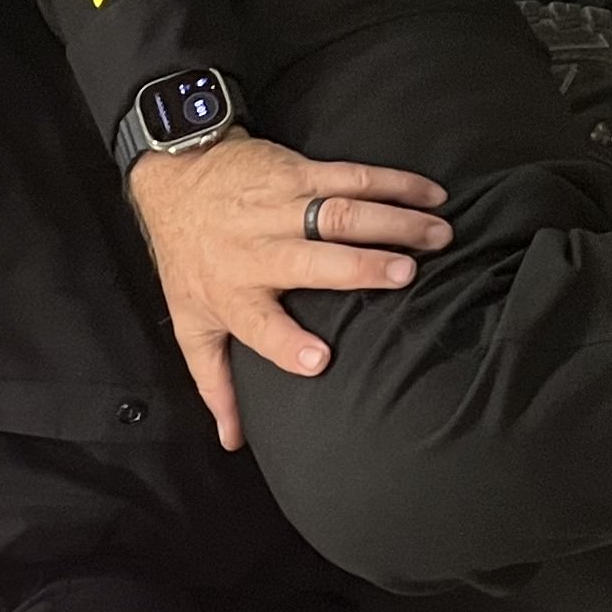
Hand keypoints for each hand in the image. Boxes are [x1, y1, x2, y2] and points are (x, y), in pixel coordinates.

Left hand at [126, 136, 452, 452]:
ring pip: (340, 212)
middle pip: (312, 259)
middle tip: (406, 274)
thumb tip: (232, 439)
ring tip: (437, 235)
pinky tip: (431, 195)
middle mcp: (256, 250)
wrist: (175, 181)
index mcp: (232, 293)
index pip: (258, 325)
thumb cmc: (189, 261)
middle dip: (360, 266)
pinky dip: (396, 183)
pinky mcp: (297, 172)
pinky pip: (352, 175)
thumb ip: (215, 383)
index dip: (286, 343)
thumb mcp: (192, 325)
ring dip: (393, 221)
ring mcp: (279, 208)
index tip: (320, 361)